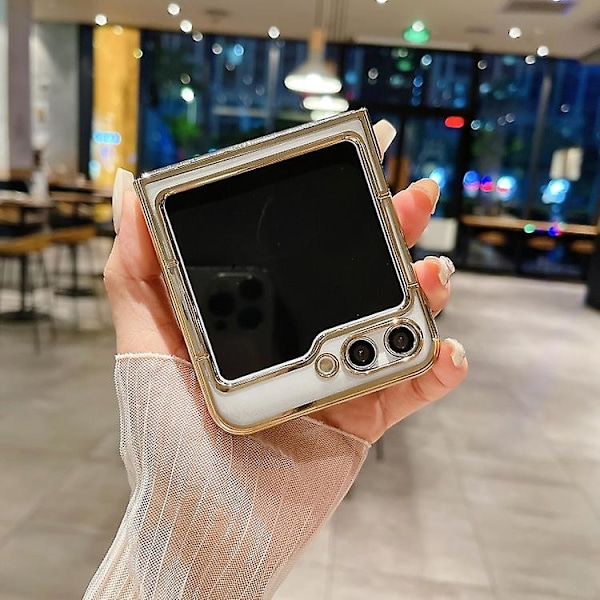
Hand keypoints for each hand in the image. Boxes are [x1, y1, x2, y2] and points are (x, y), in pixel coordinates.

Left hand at [104, 121, 466, 442]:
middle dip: (391, 232)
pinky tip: (448, 348)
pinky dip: (435, 368)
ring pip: (389, 321)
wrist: (204, 532)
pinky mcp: (359, 418)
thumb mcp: (142, 346)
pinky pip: (407, 389)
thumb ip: (136, 272)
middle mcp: (297, 336)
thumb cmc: (166, 442)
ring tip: (436, 273)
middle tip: (417, 199)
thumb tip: (130, 189)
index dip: (329, 206)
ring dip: (424, 293)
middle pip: (354, 274)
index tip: (356, 162)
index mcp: (254, 313)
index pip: (297, 248)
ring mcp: (332, 374)